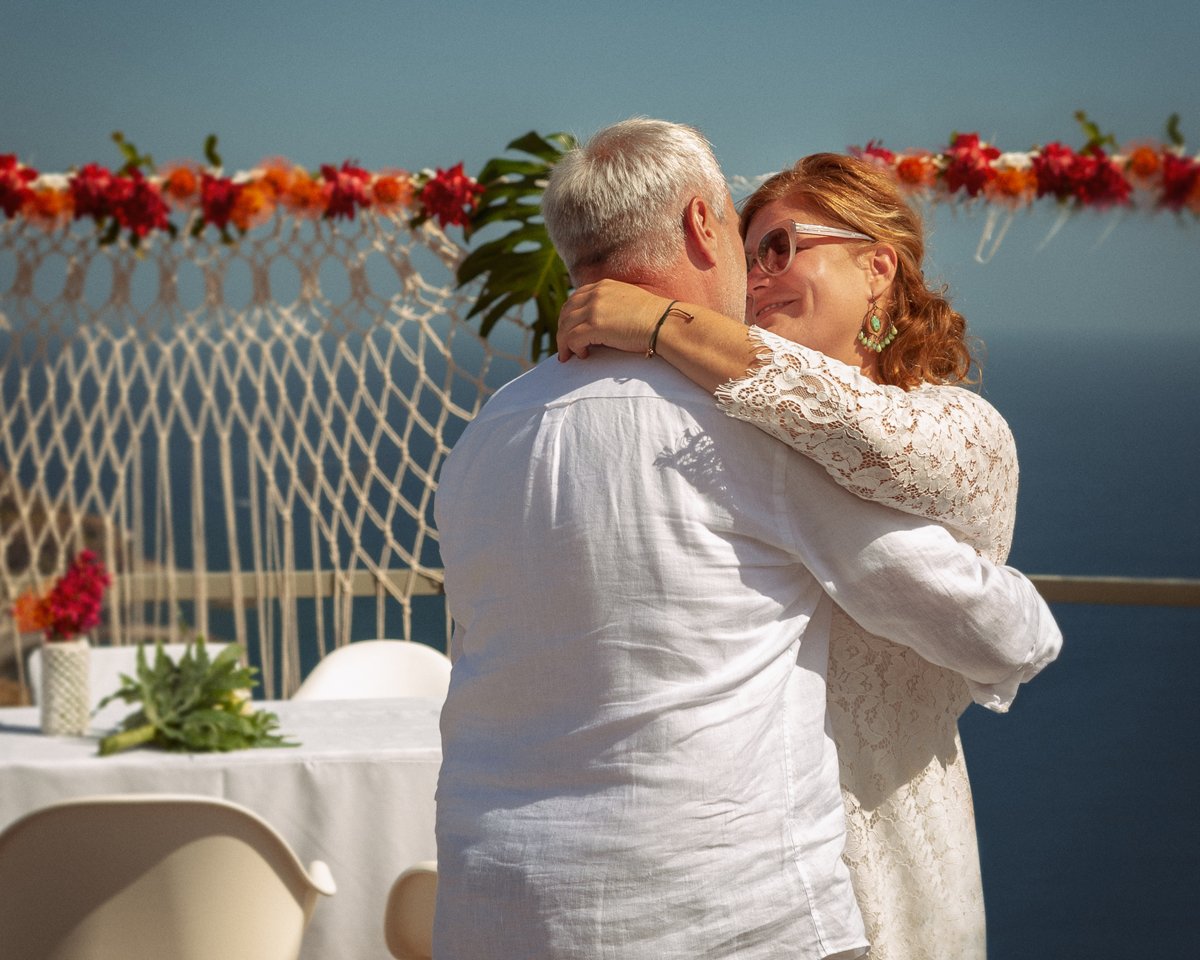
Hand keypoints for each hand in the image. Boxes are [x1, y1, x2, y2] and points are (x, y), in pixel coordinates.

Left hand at [556, 280, 672, 360]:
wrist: (664, 323)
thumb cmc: (653, 319)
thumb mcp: (628, 302)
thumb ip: (612, 305)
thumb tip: (602, 322)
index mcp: (603, 286)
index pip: (575, 298)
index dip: (569, 315)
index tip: (570, 329)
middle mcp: (596, 293)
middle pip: (566, 312)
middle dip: (562, 329)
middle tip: (565, 346)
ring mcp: (594, 308)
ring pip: (565, 326)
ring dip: (564, 342)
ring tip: (569, 355)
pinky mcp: (594, 325)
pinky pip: (572, 338)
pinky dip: (572, 348)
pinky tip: (582, 355)